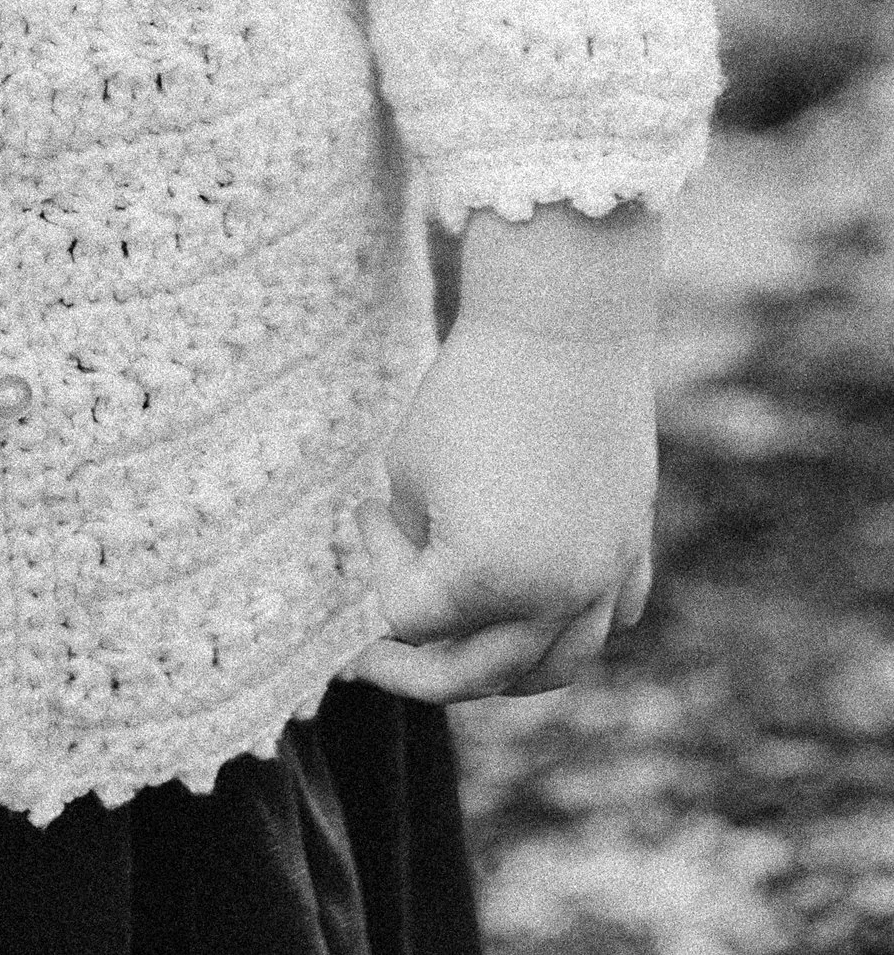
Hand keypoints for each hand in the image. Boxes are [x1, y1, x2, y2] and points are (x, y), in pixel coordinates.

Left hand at [346, 310, 656, 701]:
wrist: (564, 325)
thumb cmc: (472, 387)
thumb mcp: (413, 468)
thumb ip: (418, 546)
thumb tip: (426, 584)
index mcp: (486, 579)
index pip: (409, 615)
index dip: (377, 557)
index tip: (369, 506)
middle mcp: (555, 597)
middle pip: (477, 675)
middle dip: (416, 671)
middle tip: (373, 659)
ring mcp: (604, 578)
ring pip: (552, 667)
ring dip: (498, 673)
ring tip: (458, 657)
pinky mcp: (632, 548)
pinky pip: (605, 621)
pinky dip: (566, 632)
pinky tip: (536, 616)